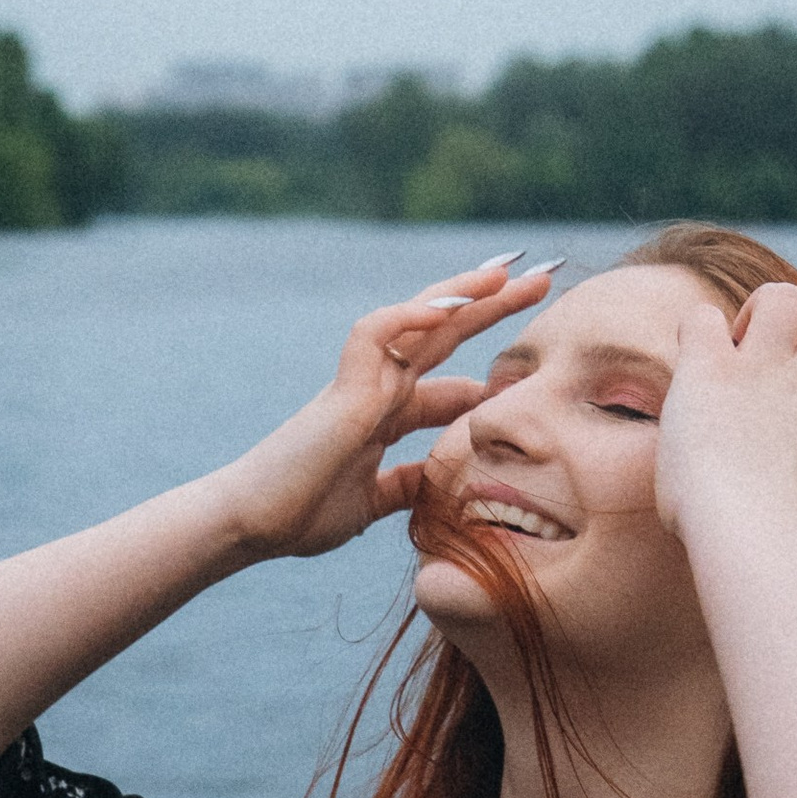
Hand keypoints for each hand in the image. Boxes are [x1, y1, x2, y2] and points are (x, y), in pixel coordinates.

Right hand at [218, 258, 555, 561]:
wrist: (252, 524)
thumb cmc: (302, 513)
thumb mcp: (376, 500)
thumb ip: (409, 482)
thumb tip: (443, 478)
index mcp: (386, 414)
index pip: (449, 377)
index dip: (491, 367)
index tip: (538, 362)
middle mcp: (377, 388)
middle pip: (443, 333)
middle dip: (492, 306)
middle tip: (543, 279)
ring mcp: (360, 383)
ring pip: (416, 318)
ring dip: (462, 293)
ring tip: (507, 273)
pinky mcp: (342, 389)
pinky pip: (375, 332)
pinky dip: (410, 315)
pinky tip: (451, 305)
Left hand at [651, 282, 796, 563]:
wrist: (754, 536)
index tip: (783, 443)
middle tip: (773, 358)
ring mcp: (762, 369)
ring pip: (781, 296)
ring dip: (757, 313)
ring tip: (736, 351)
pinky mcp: (711, 370)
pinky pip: (703, 319)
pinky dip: (696, 337)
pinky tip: (694, 371)